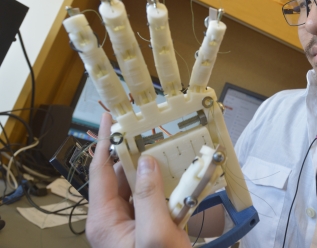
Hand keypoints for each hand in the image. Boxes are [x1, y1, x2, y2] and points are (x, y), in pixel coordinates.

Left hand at [86, 113, 190, 247]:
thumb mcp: (154, 235)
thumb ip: (149, 196)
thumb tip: (146, 162)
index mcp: (104, 219)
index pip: (99, 171)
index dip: (103, 141)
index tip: (109, 117)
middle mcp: (114, 219)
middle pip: (121, 175)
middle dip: (136, 152)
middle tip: (152, 129)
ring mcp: (133, 223)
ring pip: (140, 185)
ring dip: (155, 167)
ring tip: (168, 146)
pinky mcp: (149, 227)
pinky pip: (155, 198)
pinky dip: (167, 184)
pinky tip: (181, 173)